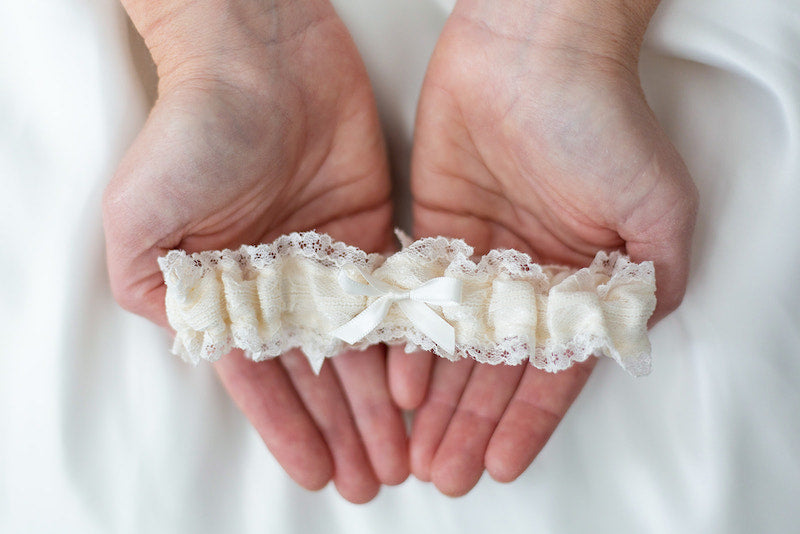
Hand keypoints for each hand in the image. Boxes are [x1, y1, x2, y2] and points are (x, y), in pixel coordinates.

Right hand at [104, 0, 406, 502]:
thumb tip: (192, 342)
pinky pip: (391, 299)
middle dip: (343, 430)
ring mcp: (329, 262)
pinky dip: (405, 344)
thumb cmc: (193, 131)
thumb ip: (155, 289)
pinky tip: (420, 387)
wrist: (259, 57)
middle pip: (318, 373)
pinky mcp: (370, 235)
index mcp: (227, 291)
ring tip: (402, 455)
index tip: (316, 474)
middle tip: (372, 480)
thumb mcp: (141, 219)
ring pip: (359, 347)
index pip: (262, 377)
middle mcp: (280, 284)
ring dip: (378, 405)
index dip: (288, 428)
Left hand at [389, 0, 697, 494]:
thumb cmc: (600, 122)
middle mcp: (527, 276)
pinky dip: (407, 341)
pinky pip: (417, 299)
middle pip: (494, 367)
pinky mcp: (432, 229)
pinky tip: (397, 384)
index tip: (498, 465)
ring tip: (414, 451)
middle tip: (444, 474)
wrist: (532, 51)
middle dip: (471, 423)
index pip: (551, 368)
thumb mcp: (657, 208)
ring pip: (452, 343)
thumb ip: (649, 282)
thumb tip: (631, 336)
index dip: (526, 421)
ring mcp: (477, 256)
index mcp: (581, 279)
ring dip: (437, 399)